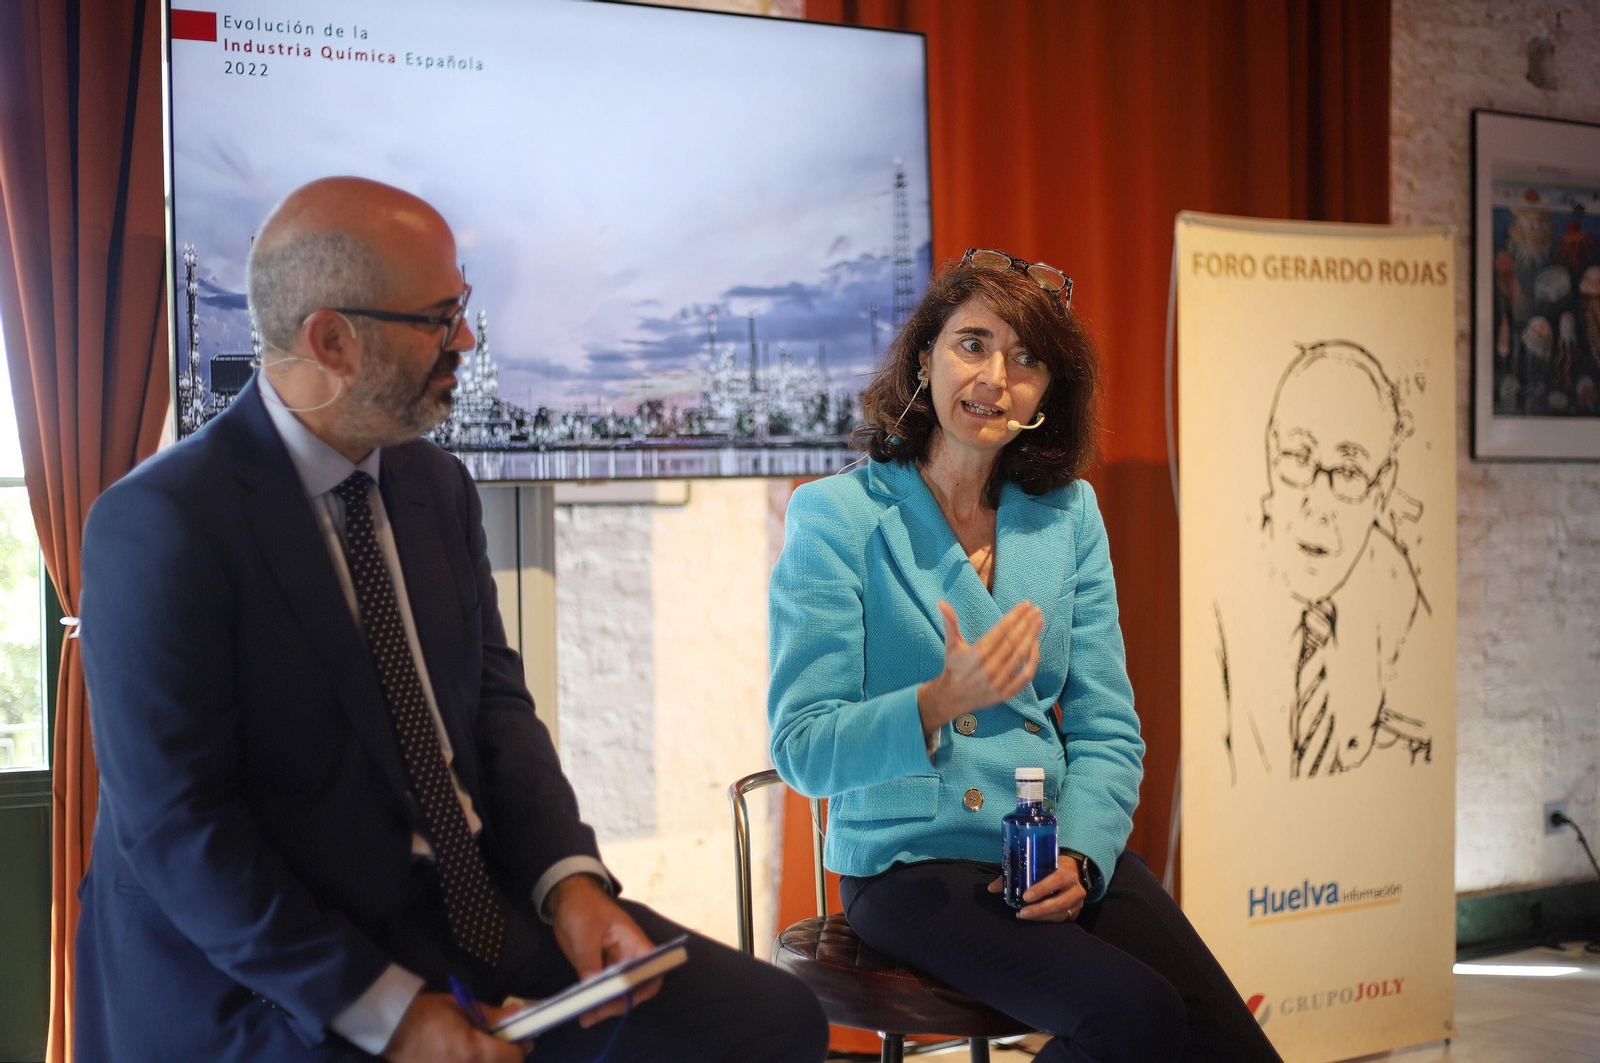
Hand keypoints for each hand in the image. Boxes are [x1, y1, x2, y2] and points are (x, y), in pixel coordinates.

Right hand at [382, 992, 526, 1062]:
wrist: (390, 1028)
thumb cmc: (426, 1013)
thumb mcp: (462, 1008)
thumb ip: (491, 1015)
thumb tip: (517, 1014)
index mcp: (474, 1051)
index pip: (513, 1058)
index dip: (520, 1047)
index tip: (521, 1039)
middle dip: (507, 1058)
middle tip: (505, 1045)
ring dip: (490, 1061)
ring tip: (483, 1050)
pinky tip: (465, 1057)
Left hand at [547, 874, 663, 1027]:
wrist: (566, 898)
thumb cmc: (583, 906)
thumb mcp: (585, 930)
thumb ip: (589, 958)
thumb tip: (592, 985)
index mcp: (633, 942)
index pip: (652, 967)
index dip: (646, 985)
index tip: (629, 999)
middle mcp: (627, 956)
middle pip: (634, 986)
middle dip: (619, 1003)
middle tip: (598, 1012)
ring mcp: (612, 965)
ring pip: (616, 992)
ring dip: (604, 1007)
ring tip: (586, 1018)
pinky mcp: (597, 969)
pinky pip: (600, 990)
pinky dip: (593, 1002)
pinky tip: (582, 1011)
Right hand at [919, 600, 1041, 731]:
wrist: (952, 698)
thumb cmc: (954, 667)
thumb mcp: (951, 645)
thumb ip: (950, 623)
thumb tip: (941, 603)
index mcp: (977, 653)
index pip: (1001, 630)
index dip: (1015, 616)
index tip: (1026, 605)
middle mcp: (989, 667)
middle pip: (1013, 641)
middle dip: (1027, 623)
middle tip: (1037, 609)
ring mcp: (999, 681)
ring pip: (1020, 655)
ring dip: (1032, 637)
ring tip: (1039, 622)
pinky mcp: (1006, 693)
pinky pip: (1025, 676)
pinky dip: (1033, 661)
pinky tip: (1036, 645)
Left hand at [987, 861, 1086, 921]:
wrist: (1073, 872)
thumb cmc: (1051, 867)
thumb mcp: (1038, 865)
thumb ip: (1015, 874)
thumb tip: (991, 888)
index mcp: (1067, 872)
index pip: (1057, 879)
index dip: (1042, 888)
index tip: (1026, 896)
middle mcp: (1076, 888)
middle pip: (1060, 902)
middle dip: (1039, 909)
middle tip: (1021, 913)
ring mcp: (1078, 902)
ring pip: (1060, 914)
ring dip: (1040, 917)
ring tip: (1022, 916)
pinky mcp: (1075, 913)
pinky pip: (1060, 919)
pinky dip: (1045, 920)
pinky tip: (1033, 919)